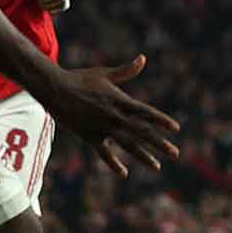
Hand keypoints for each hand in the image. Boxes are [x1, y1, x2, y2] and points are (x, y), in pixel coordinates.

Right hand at [44, 54, 180, 177]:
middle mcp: (114, 116)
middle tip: (175, 153)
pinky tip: (124, 173)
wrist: (54, 89)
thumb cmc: (80, 79)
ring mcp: (102, 127)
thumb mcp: (105, 74)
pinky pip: (104, 153)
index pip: (146, 112)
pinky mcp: (90, 136)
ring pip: (127, 144)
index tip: (176, 129)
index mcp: (120, 100)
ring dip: (143, 156)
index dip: (162, 121)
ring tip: (157, 166)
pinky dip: (113, 164)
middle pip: (141, 131)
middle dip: (159, 143)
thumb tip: (142, 58)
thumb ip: (126, 71)